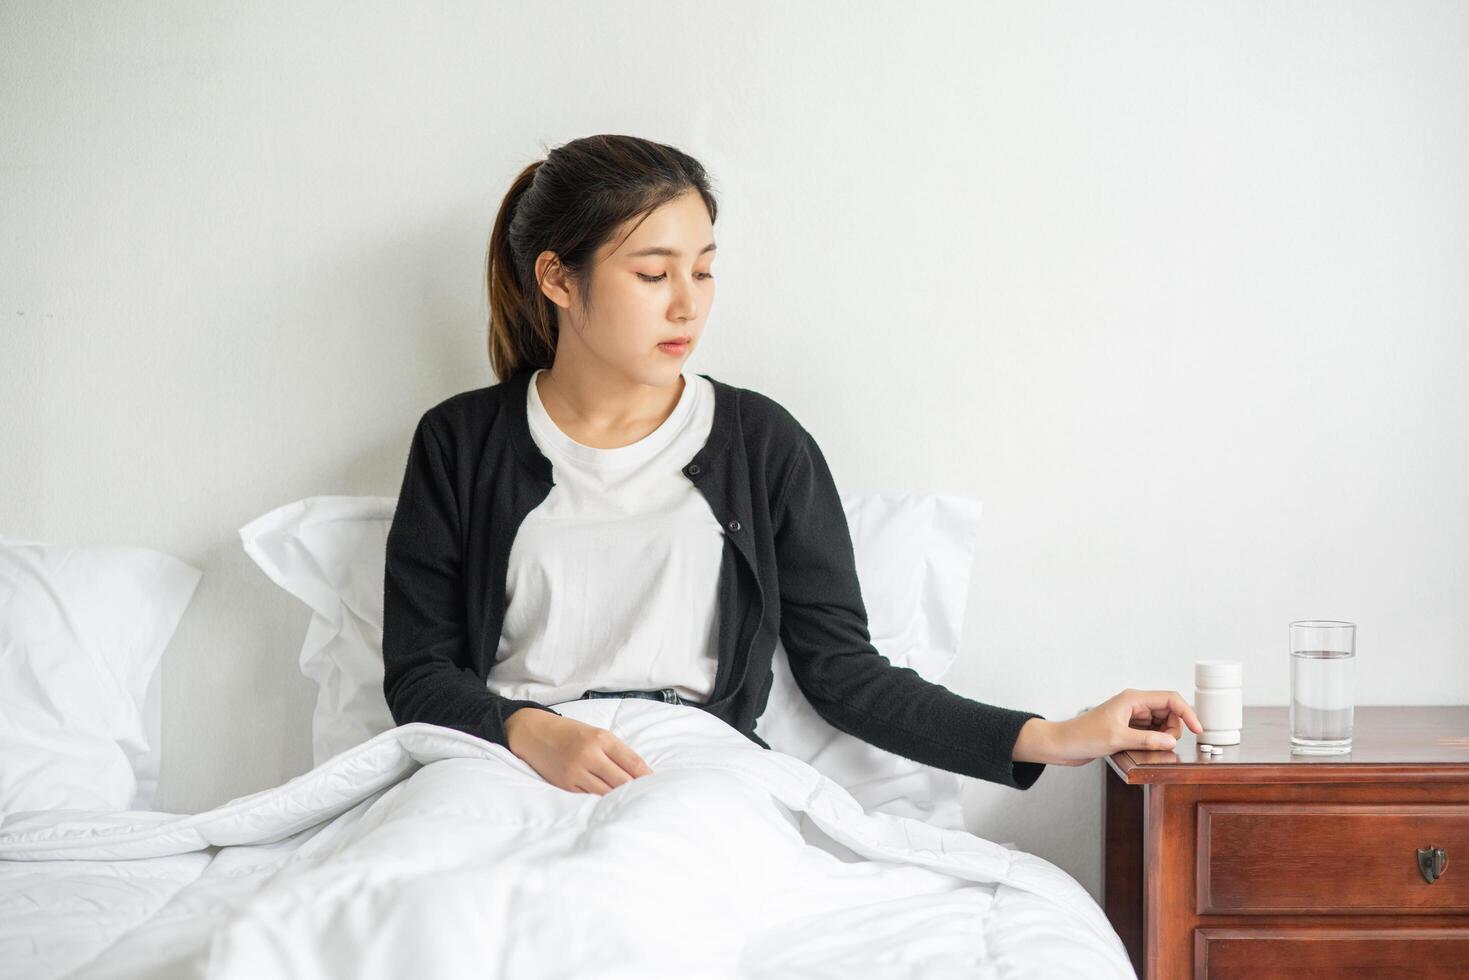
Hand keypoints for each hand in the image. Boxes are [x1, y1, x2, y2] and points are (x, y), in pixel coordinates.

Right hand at [504, 707, 654, 794]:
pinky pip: (589, 798)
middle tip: (649, 800)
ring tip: (633, 805)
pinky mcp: (566, 785)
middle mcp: (589, 755)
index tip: (656, 785)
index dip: (647, 777)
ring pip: (607, 793)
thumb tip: (641, 774)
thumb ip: (617, 752)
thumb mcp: (596, 733)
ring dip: (620, 799)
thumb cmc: (571, 733)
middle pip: (623, 781)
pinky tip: (610, 806)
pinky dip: (601, 802)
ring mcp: (576, 772)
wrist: (535, 733)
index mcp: (601, 739)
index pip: (633, 762)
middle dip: (636, 791)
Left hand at [1012, 688, 1203, 766]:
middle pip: (1169, 712)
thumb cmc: (1082, 736)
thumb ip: (1147, 740)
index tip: (1197, 729)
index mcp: (1133, 699)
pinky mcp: (1127, 729)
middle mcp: (1134, 705)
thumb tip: (1172, 742)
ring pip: (1161, 724)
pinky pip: (1151, 733)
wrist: (1062, 745)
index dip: (1187, 712)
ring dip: (1163, 736)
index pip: (1170, 699)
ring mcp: (1131, 717)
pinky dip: (1154, 741)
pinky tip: (1145, 749)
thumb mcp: (1117, 738)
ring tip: (1149, 748)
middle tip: (1163, 745)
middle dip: (1174, 729)